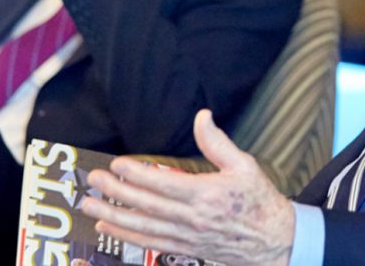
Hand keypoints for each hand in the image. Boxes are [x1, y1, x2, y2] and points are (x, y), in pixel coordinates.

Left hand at [80, 110, 294, 265]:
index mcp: (207, 195)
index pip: (164, 183)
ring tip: (90, 204)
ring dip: (113, 216)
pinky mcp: (185, 248)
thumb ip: (218, 142)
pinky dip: (127, 235)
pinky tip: (108, 226)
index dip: (138, 174)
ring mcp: (187, 236)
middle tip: (94, 180)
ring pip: (143, 226)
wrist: (275, 241)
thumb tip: (203, 116)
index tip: (118, 164)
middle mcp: (193, 218)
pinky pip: (150, 243)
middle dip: (116, 193)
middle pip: (147, 205)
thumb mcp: (244, 166)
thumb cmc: (259, 201)